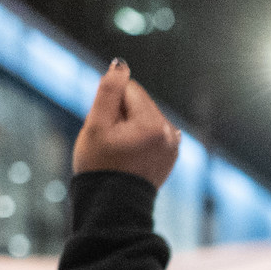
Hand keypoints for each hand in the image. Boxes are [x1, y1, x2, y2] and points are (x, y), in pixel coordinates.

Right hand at [73, 60, 180, 187]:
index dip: (111, 104)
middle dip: (122, 115)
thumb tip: (120, 65)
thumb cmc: (100, 165)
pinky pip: (152, 133)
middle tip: (113, 143)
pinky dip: (140, 138)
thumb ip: (109, 91)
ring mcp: (174, 145)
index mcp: (154, 124)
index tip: (107, 128)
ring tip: (122, 152)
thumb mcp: (96, 124)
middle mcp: (171, 133)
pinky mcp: (172, 155)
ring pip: (145, 117)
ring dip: (130, 127)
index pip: (130, 89)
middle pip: (140, 103)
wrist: (112, 205)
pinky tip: (132, 156)